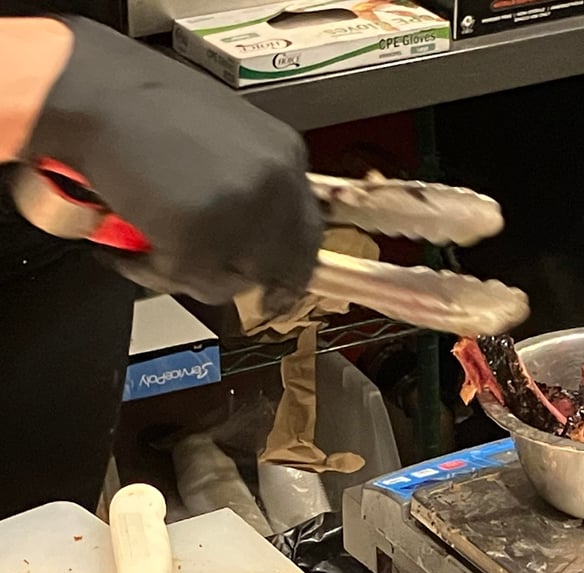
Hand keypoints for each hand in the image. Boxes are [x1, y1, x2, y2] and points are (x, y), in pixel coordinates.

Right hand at [23, 16, 321, 307]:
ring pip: (231, 281)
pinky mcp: (199, 238)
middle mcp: (274, 185)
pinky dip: (151, 270)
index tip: (279, 289)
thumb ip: (251, 179)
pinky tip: (130, 242)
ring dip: (188, 272)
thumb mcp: (225, 132)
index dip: (290, 268)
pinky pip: (184, 280)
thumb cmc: (142, 105)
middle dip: (238, 275)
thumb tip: (254, 230)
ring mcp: (241, 213)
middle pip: (279, 266)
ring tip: (151, 242)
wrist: (93, 92)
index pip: (308, 233)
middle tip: (200, 270)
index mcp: (285, 155)